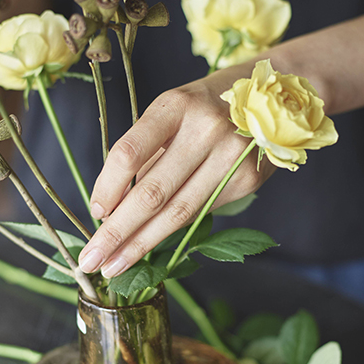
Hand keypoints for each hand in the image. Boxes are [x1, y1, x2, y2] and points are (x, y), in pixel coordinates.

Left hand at [77, 75, 274, 277]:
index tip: (95, 212)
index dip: (107, 187)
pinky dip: (173, 231)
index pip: (130, 153)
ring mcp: (232, 156)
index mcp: (175, 106)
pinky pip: (202, 212)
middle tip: (92, 259)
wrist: (272, 98)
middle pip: (152, 192)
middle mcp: (205, 130)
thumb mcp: (170, 113)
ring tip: (114, 266)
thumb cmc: (204, 108)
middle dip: (117, 232)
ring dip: (141, 244)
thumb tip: (112, 209)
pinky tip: (151, 244)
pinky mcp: (249, 179)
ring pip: (178, 213)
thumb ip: (144, 154)